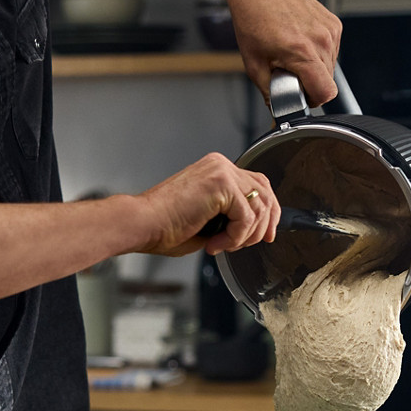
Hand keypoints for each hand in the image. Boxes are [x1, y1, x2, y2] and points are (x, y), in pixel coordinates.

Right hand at [130, 153, 278, 256]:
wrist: (143, 224)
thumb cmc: (164, 226)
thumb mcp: (207, 218)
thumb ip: (230, 215)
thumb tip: (251, 228)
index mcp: (216, 169)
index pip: (257, 184)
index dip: (267, 211)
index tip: (266, 233)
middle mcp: (220, 165)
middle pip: (265, 191)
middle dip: (266, 222)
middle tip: (252, 243)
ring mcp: (221, 172)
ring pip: (258, 207)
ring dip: (245, 235)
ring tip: (222, 244)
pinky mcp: (221, 184)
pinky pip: (246, 217)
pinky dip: (235, 237)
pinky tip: (215, 242)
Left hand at [220, 0, 341, 106]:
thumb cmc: (254, 18)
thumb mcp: (254, 63)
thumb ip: (270, 92)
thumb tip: (278, 112)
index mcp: (303, 52)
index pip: (325, 93)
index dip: (312, 100)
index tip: (299, 95)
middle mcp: (321, 41)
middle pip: (327, 81)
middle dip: (309, 83)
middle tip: (288, 71)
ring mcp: (330, 31)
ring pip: (330, 66)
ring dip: (314, 67)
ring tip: (292, 53)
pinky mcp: (334, 24)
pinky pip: (331, 50)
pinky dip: (318, 52)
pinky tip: (300, 41)